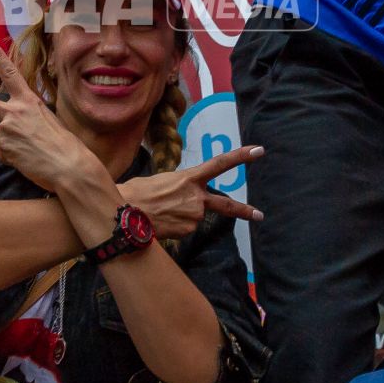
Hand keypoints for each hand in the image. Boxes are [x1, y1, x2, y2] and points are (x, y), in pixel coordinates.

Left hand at [0, 39, 104, 197]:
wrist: (70, 166)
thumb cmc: (65, 144)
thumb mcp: (47, 120)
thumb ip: (25, 116)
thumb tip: (7, 126)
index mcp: (28, 100)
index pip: (10, 73)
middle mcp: (14, 111)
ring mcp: (6, 129)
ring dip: (11, 145)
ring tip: (32, 152)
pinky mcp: (3, 148)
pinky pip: (3, 153)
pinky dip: (13, 158)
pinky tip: (28, 160)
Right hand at [119, 147, 265, 239]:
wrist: (123, 214)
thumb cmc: (135, 193)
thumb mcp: (159, 181)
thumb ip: (177, 188)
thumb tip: (178, 200)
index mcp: (189, 178)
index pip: (220, 163)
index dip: (241, 156)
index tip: (259, 151)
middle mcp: (196, 197)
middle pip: (225, 205)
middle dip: (244, 210)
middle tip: (260, 215)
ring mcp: (193, 216)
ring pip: (194, 217)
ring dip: (181, 217)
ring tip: (160, 213)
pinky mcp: (187, 231)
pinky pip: (185, 229)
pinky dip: (175, 227)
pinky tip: (161, 223)